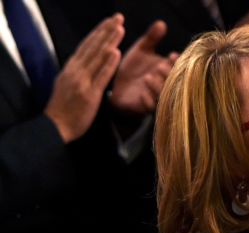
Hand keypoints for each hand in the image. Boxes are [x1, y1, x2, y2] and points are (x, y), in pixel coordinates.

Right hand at [45, 14, 123, 143]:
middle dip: (106, 31)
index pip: (86, 45)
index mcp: (71, 68)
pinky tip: (116, 52)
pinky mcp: (89, 94)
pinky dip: (108, 63)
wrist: (56, 127)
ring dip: (109, 41)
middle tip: (118, 17)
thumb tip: (87, 62)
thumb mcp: (68, 84)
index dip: (98, 32)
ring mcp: (82, 81)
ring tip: (120, 28)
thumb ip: (78, 72)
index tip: (109, 22)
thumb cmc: (64, 109)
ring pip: (97, 57)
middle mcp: (75, 71)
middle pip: (92, 46)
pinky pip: (100, 76)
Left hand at [110, 20, 177, 114]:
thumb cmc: (132, 69)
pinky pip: (149, 107)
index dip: (177, 63)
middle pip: (173, 82)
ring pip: (163, 95)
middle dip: (168, 75)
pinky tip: (142, 93)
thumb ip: (151, 38)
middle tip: (161, 67)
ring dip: (157, 87)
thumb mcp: (141, 50)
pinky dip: (147, 101)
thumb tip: (161, 23)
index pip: (177, 67)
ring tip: (149, 77)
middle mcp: (164, 85)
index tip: (172, 56)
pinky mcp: (144, 107)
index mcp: (167, 70)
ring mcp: (156, 97)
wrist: (116, 87)